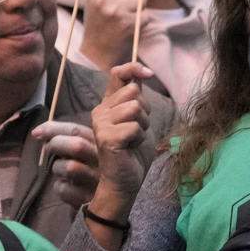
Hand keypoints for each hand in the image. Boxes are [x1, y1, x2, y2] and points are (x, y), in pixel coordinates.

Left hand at [32, 119, 100, 210]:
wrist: (111, 209)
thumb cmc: (94, 174)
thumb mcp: (90, 153)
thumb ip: (72, 140)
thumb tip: (39, 132)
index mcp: (105, 146)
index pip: (79, 130)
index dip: (54, 128)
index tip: (36, 132)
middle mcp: (107, 162)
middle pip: (77, 145)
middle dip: (55, 145)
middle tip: (48, 150)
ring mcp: (100, 182)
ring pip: (69, 167)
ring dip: (58, 168)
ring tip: (62, 173)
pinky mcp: (90, 200)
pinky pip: (65, 189)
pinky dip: (60, 188)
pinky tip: (68, 189)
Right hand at [76, 0, 142, 70]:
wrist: (97, 54)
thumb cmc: (99, 27)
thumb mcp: (96, 3)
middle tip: (127, 6)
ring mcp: (116, 11)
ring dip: (140, 9)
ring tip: (128, 19)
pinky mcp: (128, 23)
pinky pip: (147, 15)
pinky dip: (144, 22)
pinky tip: (132, 28)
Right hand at [90, 62, 151, 213]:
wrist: (123, 181)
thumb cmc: (132, 152)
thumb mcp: (138, 120)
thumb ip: (137, 98)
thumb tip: (143, 73)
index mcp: (108, 104)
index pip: (118, 74)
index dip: (134, 68)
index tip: (149, 73)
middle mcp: (100, 110)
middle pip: (134, 92)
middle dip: (145, 111)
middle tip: (136, 130)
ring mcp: (101, 123)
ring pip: (135, 108)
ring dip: (142, 125)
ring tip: (133, 139)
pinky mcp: (106, 137)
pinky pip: (135, 127)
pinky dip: (139, 138)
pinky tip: (129, 148)